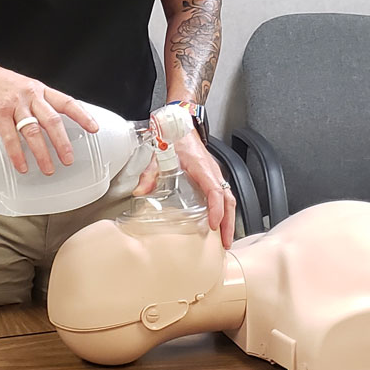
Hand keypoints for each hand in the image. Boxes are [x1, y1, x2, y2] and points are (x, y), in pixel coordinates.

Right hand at [0, 59, 96, 175]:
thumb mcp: (24, 87)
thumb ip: (38, 103)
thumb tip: (51, 123)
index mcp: (40, 90)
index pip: (67, 102)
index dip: (82, 115)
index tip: (94, 128)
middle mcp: (31, 96)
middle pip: (52, 121)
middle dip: (62, 142)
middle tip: (69, 159)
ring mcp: (15, 104)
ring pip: (33, 131)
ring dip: (42, 153)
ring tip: (49, 169)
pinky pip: (10, 137)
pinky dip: (17, 154)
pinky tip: (22, 166)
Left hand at [133, 131, 235, 247]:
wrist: (181, 127)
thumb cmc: (175, 140)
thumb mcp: (159, 156)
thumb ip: (150, 174)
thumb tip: (140, 191)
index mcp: (202, 168)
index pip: (215, 191)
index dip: (216, 209)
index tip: (213, 224)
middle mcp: (212, 172)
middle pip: (228, 200)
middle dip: (228, 222)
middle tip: (225, 242)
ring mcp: (215, 175)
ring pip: (229, 199)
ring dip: (229, 220)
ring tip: (225, 239)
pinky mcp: (213, 178)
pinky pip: (224, 196)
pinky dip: (225, 212)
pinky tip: (220, 224)